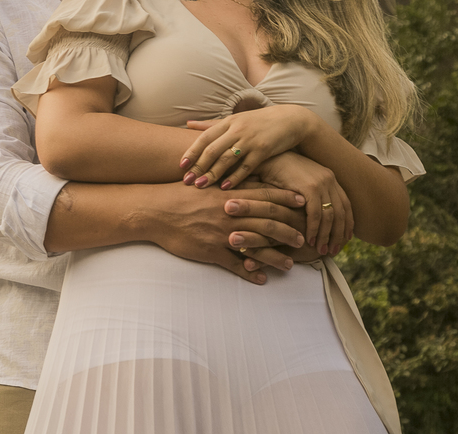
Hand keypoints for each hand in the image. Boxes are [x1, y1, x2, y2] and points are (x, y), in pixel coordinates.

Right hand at [150, 182, 305, 284]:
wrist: (153, 210)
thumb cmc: (178, 194)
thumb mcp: (205, 184)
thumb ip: (227, 183)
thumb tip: (246, 177)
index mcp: (229, 195)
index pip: (265, 195)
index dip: (286, 198)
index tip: (304, 202)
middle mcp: (230, 214)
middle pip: (268, 222)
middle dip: (289, 230)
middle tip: (303, 238)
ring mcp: (222, 234)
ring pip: (257, 246)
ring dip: (276, 257)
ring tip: (291, 264)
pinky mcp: (211, 251)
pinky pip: (235, 265)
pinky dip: (250, 273)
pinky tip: (262, 279)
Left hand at [180, 105, 319, 188]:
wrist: (291, 120)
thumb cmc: (259, 122)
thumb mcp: (235, 119)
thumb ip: (211, 124)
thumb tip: (187, 124)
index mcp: (228, 122)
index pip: (204, 138)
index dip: (191, 152)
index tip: (180, 166)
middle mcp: (237, 129)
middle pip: (212, 149)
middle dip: (198, 166)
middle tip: (186, 181)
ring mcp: (250, 139)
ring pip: (227, 158)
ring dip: (212, 173)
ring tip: (200, 186)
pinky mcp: (264, 150)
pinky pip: (246, 166)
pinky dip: (235, 177)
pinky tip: (225, 188)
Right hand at [253, 152, 353, 255]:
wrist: (268, 155)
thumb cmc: (278, 170)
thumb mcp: (300, 182)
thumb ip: (310, 195)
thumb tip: (315, 216)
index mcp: (330, 178)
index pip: (346, 206)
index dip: (346, 224)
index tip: (344, 240)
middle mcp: (330, 180)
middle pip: (341, 213)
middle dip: (338, 235)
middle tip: (332, 251)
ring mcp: (321, 183)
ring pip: (330, 216)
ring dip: (326, 236)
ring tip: (320, 250)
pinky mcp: (310, 187)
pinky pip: (316, 214)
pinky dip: (314, 229)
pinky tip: (309, 239)